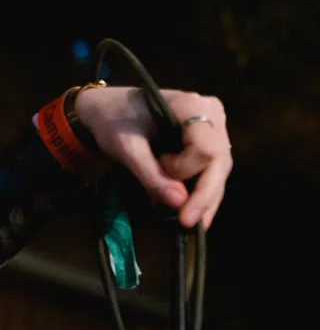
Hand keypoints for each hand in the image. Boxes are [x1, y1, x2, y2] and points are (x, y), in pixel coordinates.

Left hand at [76, 86, 232, 228]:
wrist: (109, 108)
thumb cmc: (114, 122)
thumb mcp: (125, 149)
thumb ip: (151, 175)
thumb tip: (180, 203)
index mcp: (192, 105)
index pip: (206, 149)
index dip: (187, 170)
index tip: (160, 166)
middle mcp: (211, 113)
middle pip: (219, 161)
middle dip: (204, 195)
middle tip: (188, 224)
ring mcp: (214, 125)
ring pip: (219, 169)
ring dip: (204, 198)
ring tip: (189, 223)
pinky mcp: (209, 138)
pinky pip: (211, 168)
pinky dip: (200, 190)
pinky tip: (189, 211)